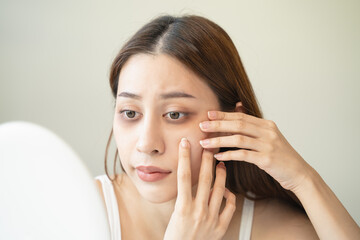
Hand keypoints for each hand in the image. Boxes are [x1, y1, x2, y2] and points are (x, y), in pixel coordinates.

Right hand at [163, 138, 235, 239]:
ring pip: (220, 190)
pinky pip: (229, 207)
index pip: (184, 176)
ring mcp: (211, 220)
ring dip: (221, 175)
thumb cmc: (175, 237)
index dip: (184, 157)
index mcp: (182, 208)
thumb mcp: (175, 215)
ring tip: (221, 164)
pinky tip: (227, 190)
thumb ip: (184, 199)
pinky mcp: (220, 228)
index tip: (185, 143)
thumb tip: (190, 182)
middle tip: (209, 145)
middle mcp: (198, 212)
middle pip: (204, 179)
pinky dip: (229, 196)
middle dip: (207, 160)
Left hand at [198, 104, 313, 192]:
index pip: (242, 116)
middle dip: (218, 125)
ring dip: (219, 141)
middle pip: (238, 125)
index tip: (208, 114)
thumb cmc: (281, 155)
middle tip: (202, 126)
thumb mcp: (269, 136)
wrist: (298, 173)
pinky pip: (243, 155)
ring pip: (238, 139)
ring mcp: (268, 145)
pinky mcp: (267, 159)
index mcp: (267, 125)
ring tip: (204, 143)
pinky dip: (228, 155)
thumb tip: (237, 106)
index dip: (224, 115)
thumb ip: (253, 124)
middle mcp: (268, 132)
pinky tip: (218, 156)